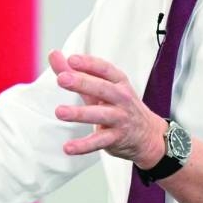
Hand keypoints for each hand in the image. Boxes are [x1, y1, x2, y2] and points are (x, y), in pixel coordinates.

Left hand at [49, 50, 166, 164]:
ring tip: (60, 112)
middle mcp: (122, 98)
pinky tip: (68, 147)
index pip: (105, 70)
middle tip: (62, 78)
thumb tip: (54, 55)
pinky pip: (98, 142)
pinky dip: (83, 146)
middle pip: (102, 89)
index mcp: (118, 82)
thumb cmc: (119, 106)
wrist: (148, 135)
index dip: (89, 64)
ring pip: (100, 115)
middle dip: (82, 83)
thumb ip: (76, 73)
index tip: (72, 59)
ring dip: (79, 113)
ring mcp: (121, 119)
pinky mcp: (116, 138)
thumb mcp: (101, 87)